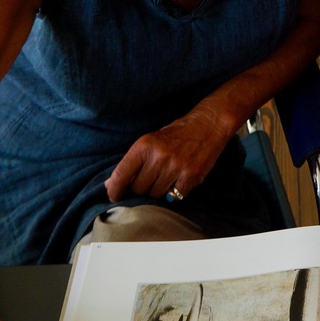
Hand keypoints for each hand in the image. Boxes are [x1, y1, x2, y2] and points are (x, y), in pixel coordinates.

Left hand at [105, 106, 230, 200]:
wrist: (208, 124)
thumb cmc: (177, 133)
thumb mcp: (151, 140)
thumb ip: (132, 162)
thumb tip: (111, 184)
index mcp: (144, 145)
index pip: (121, 174)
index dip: (114, 190)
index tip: (113, 196)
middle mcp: (158, 156)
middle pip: (139, 188)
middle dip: (142, 188)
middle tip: (151, 179)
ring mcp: (175, 167)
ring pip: (156, 194)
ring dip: (159, 190)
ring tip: (167, 177)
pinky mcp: (191, 175)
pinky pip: (176, 196)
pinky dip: (176, 192)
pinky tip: (180, 180)